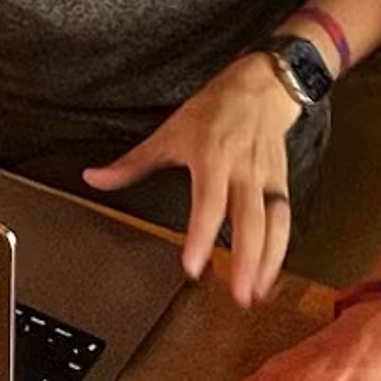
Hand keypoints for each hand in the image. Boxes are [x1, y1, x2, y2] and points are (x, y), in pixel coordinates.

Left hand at [85, 55, 302, 306]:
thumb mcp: (171, 131)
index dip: (202, 235)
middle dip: (246, 259)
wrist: (264, 87)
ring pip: (273, 224)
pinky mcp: (282, 185)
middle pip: (249, 220)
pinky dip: (280, 250)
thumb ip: (134, 163)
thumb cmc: (217, 109)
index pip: (210, 202)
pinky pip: (284, 221)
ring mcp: (267, 179)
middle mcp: (243, 171)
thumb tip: (95, 178)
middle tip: (238, 294)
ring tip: (256, 293)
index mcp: (213, 156)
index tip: (194, 266)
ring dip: (268, 261)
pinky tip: (269, 275)